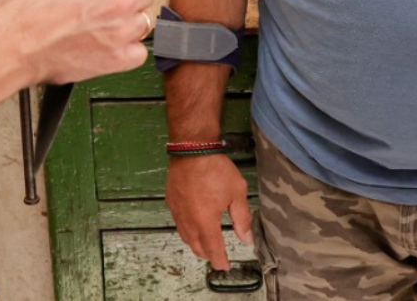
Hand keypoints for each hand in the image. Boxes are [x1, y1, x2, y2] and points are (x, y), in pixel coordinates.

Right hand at [0, 0, 154, 85]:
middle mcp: (119, 0)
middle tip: (113, 5)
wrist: (13, 44)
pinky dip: (129, 51)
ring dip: (130, 23)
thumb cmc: (25, 11)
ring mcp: (121, 31)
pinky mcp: (116, 58)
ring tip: (109, 28)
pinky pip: (139, 53)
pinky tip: (112, 47)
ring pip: (145, 23)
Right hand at [166, 153, 253, 271]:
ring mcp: (177, 212)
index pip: (213, 250)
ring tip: (206, 242)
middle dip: (208, 254)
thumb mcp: (236, 192)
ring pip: (186, 237)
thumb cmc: (217, 170)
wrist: (192, 150)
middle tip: (218, 254)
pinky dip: (187, 231)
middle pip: (196, 247)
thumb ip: (242, 218)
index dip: (220, 261)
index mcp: (206, 223)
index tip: (225, 266)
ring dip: (196, 244)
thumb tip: (246, 238)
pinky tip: (193, 224)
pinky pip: (179, 224)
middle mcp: (189, 222)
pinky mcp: (171, 202)